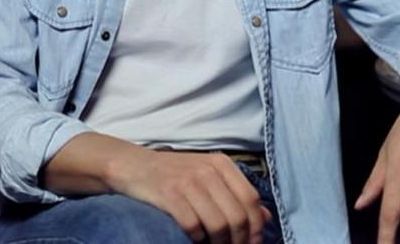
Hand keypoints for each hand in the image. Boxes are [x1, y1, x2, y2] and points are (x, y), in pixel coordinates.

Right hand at [109, 149, 271, 243]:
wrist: (133, 165)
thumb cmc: (173, 173)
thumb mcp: (207, 175)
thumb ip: (236, 192)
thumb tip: (266, 217)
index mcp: (221, 164)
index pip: (251, 200)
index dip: (256, 227)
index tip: (253, 243)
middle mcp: (207, 170)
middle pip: (237, 216)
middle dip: (240, 241)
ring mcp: (187, 181)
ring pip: (218, 225)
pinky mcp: (169, 194)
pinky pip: (193, 226)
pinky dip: (197, 239)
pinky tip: (195, 239)